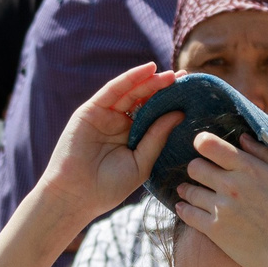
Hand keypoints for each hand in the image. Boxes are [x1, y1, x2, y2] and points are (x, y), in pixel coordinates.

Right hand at [35, 62, 180, 221]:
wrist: (75, 196)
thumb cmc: (108, 187)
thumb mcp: (141, 163)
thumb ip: (156, 138)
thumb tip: (178, 114)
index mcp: (131, 137)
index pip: (154, 114)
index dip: (171, 103)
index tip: (192, 94)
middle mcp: (118, 123)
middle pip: (144, 100)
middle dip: (164, 88)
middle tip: (186, 79)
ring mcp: (104, 116)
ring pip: (130, 92)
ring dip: (150, 80)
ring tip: (171, 75)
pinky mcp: (90, 111)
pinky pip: (113, 89)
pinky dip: (130, 78)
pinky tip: (148, 70)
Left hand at [171, 130, 267, 266]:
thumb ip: (265, 154)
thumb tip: (243, 137)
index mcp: (248, 168)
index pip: (210, 145)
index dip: (202, 142)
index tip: (202, 146)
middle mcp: (230, 185)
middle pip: (195, 167)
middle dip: (197, 168)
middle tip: (201, 173)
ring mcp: (220, 208)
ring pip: (188, 190)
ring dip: (188, 189)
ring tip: (188, 190)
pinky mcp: (214, 230)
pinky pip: (187, 214)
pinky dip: (183, 209)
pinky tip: (184, 207)